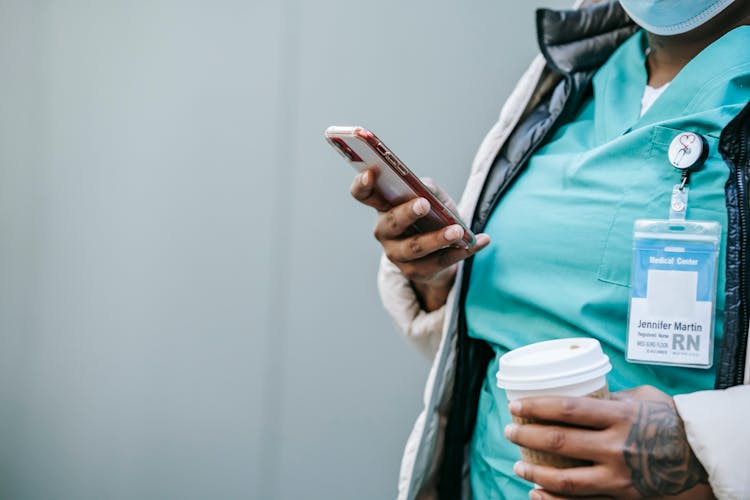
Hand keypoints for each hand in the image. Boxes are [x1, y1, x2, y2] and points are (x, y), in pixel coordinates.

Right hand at [350, 168, 489, 310]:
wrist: (440, 252)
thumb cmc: (432, 216)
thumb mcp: (432, 197)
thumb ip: (428, 188)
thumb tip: (425, 187)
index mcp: (383, 207)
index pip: (363, 194)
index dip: (362, 185)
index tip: (371, 173)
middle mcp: (384, 231)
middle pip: (391, 223)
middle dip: (407, 213)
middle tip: (424, 204)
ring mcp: (397, 254)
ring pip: (414, 247)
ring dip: (437, 238)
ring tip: (457, 230)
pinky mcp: (416, 272)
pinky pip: (440, 262)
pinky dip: (463, 251)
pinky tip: (480, 240)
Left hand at [504, 385, 712, 498]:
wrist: (703, 456)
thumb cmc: (670, 420)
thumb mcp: (640, 398)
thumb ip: (608, 398)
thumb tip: (576, 394)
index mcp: (619, 415)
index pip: (566, 409)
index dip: (536, 407)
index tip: (515, 405)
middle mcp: (616, 446)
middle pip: (560, 441)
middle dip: (527, 436)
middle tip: (509, 431)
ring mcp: (620, 476)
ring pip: (566, 479)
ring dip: (536, 472)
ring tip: (518, 465)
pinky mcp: (623, 497)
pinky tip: (536, 493)